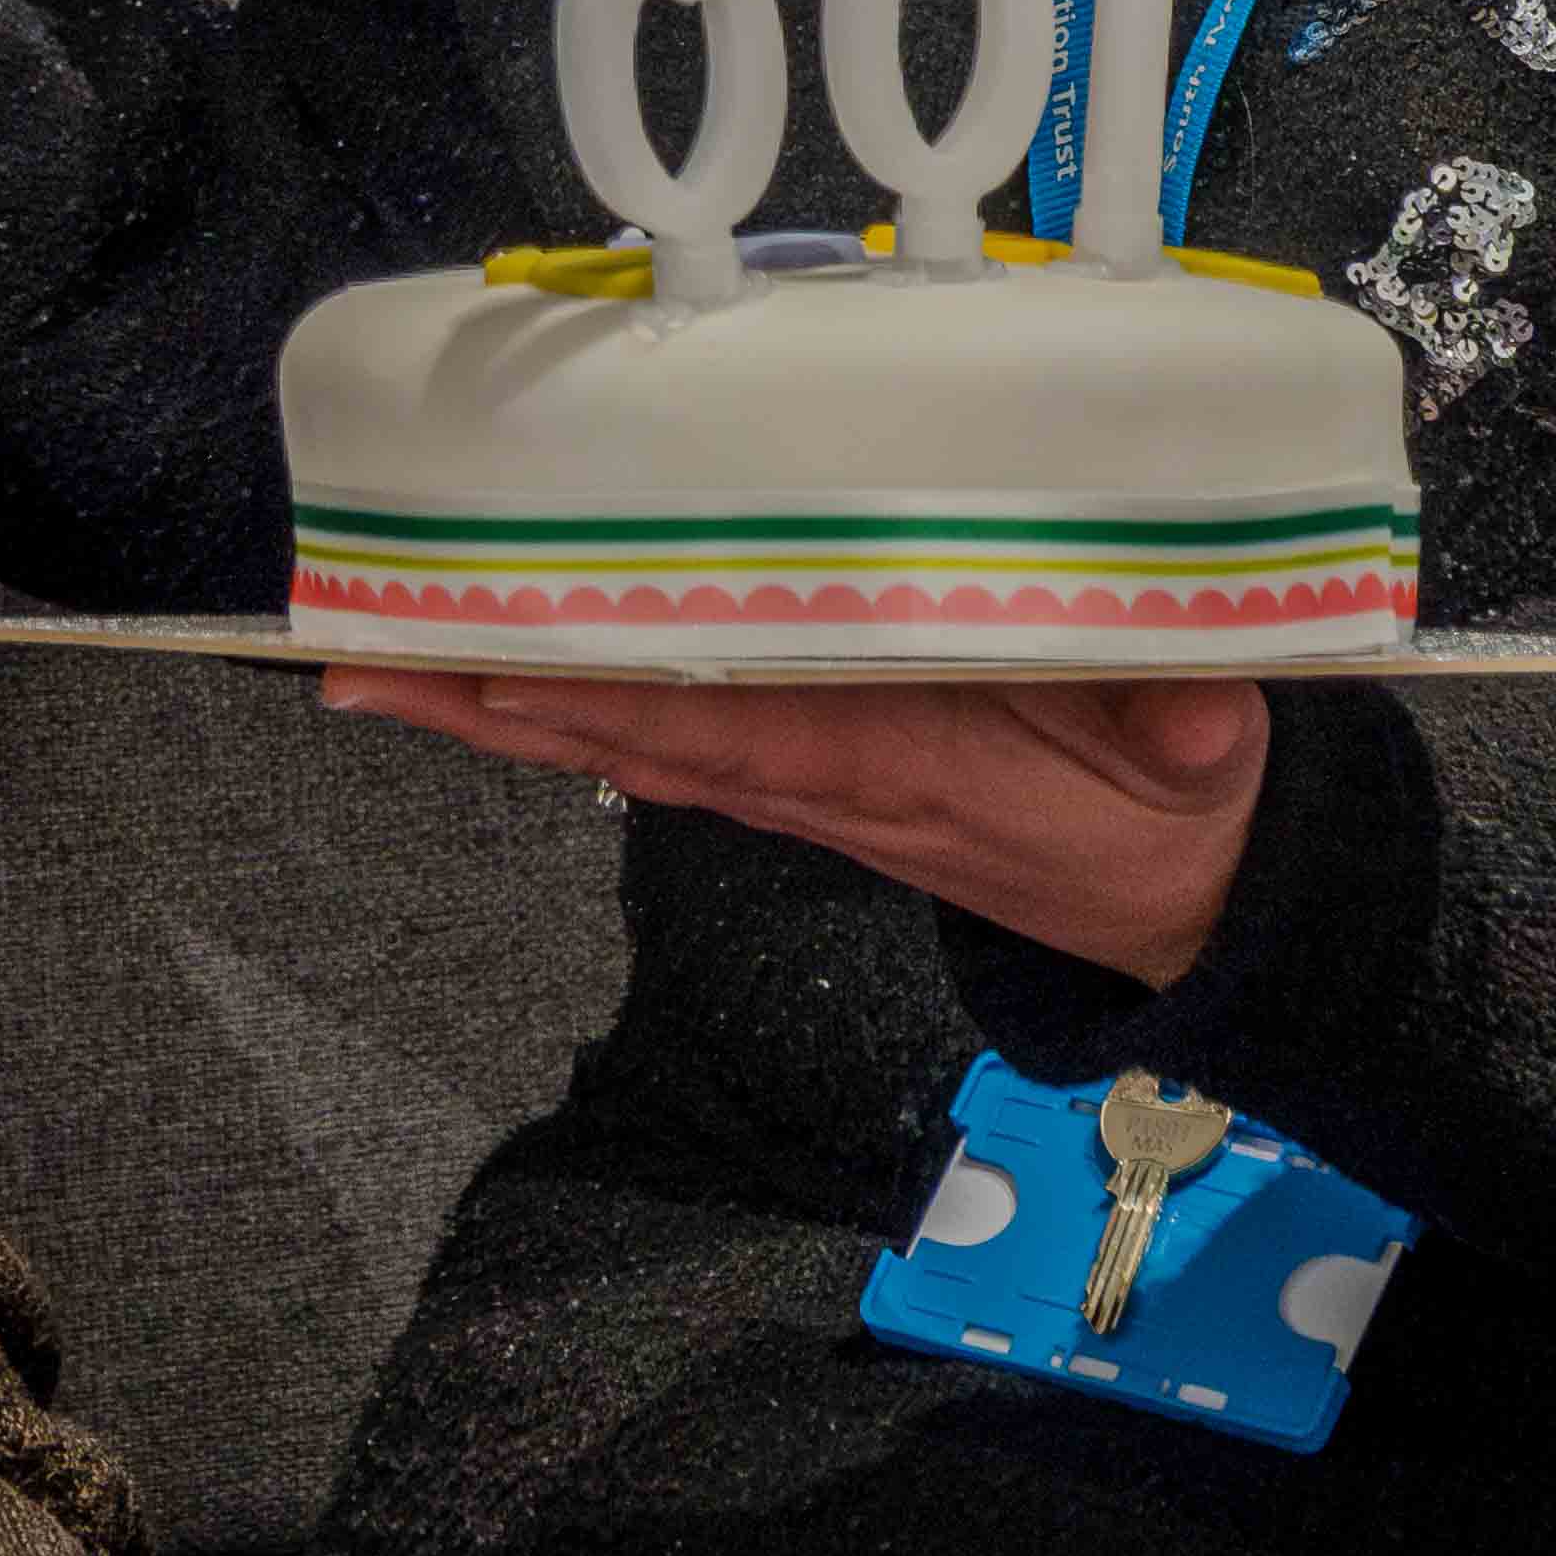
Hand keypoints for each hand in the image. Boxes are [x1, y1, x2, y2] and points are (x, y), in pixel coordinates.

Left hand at [328, 668, 1276, 988]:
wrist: (1183, 903)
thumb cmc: (1179, 809)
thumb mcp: (1207, 763)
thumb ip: (1191, 726)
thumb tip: (1195, 710)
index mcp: (891, 761)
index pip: (718, 721)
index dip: (603, 691)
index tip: (488, 661)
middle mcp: (816, 773)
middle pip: (623, 730)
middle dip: (487, 695)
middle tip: (348, 653)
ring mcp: (801, 775)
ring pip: (624, 734)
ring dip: (501, 699)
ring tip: (373, 659)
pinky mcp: (810, 767)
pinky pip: (666, 734)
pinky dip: (573, 703)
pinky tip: (496, 679)